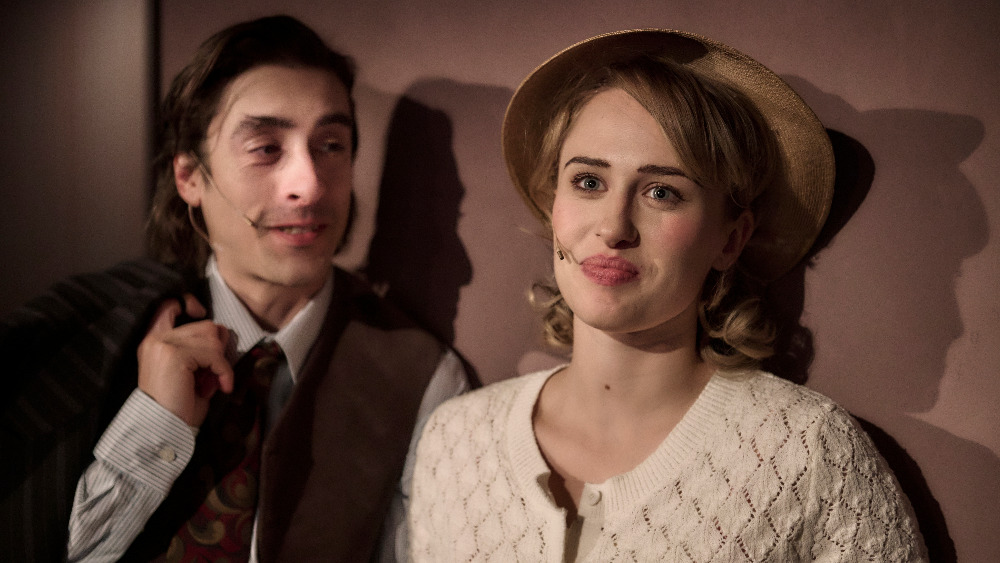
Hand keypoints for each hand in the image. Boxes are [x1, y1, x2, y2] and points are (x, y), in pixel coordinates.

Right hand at [137, 294, 232, 426]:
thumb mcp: (189, 372)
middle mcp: (156, 339)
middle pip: (205, 325)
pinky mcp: (175, 355)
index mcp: (154, 341)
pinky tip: (223, 387)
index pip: (168, 306)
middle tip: (215, 371)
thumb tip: (222, 334)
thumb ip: (199, 350)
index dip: (188, 303)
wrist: (163, 430)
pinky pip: (215, 355)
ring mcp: (164, 345)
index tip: (200, 313)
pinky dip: (224, 371)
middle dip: (218, 347)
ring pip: (212, 336)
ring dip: (220, 360)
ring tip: (215, 381)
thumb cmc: (178, 406)